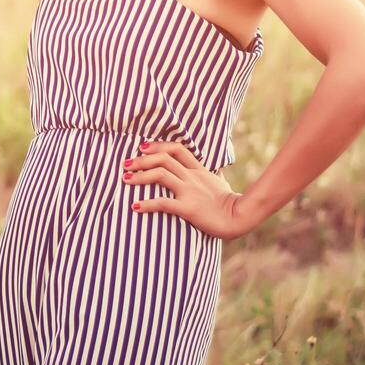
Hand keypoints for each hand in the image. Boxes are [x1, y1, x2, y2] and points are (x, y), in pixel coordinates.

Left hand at [122, 140, 252, 240]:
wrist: (239, 218)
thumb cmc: (229, 202)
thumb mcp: (219, 181)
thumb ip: (212, 172)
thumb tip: (215, 165)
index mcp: (198, 170)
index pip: (177, 149)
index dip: (158, 146)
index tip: (142, 148)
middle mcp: (192, 177)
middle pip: (164, 159)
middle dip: (142, 160)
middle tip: (126, 164)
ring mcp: (190, 191)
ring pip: (161, 175)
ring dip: (140, 176)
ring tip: (125, 179)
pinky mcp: (188, 208)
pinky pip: (164, 203)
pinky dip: (147, 204)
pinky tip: (135, 206)